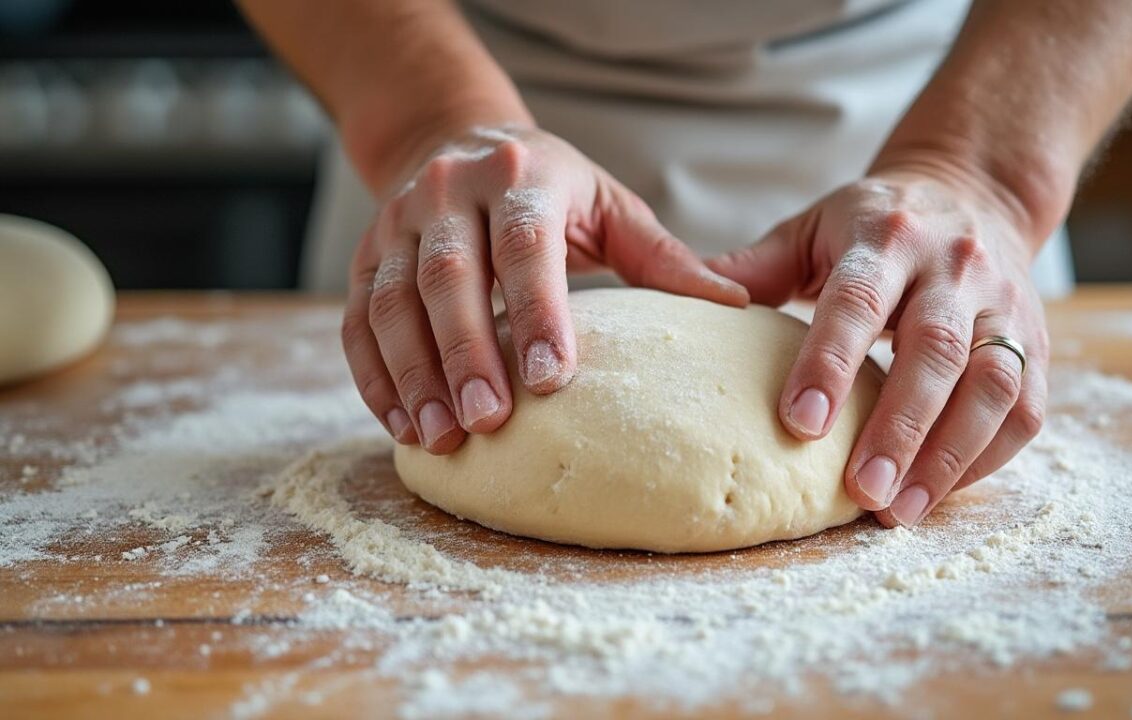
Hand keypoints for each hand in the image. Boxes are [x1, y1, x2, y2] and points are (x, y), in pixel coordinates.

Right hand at [344, 125, 748, 452]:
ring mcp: (396, 224)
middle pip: (447, 276)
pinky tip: (401, 426)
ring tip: (440, 438)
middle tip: (489, 421)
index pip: (524, 246)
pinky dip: (375, 378)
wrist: (456, 138)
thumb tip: (734, 306)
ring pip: (391, 303)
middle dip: (466, 353)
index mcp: (520, 178)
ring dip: (413, 375)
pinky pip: (357, 321)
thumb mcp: (608, 206)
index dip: (535, 311)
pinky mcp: (364, 258)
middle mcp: (448, 193)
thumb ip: (661, 257)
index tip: (550, 379)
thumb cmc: (550, 189)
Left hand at [710, 166, 1048, 527]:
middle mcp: (953, 266)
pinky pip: (1026, 406)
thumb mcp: (812, 228)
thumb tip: (675, 299)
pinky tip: (943, 492)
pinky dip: (988, 456)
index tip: (799, 424)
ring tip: (900, 512)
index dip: (830, 362)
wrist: (973, 191)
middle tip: (858, 493)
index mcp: (886, 237)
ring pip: (992, 383)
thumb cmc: (875, 223)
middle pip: (935, 350)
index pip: (857, 301)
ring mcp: (1004, 302)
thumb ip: (752, 267)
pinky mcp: (1037, 339)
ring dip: (949, 455)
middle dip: (898, 427)